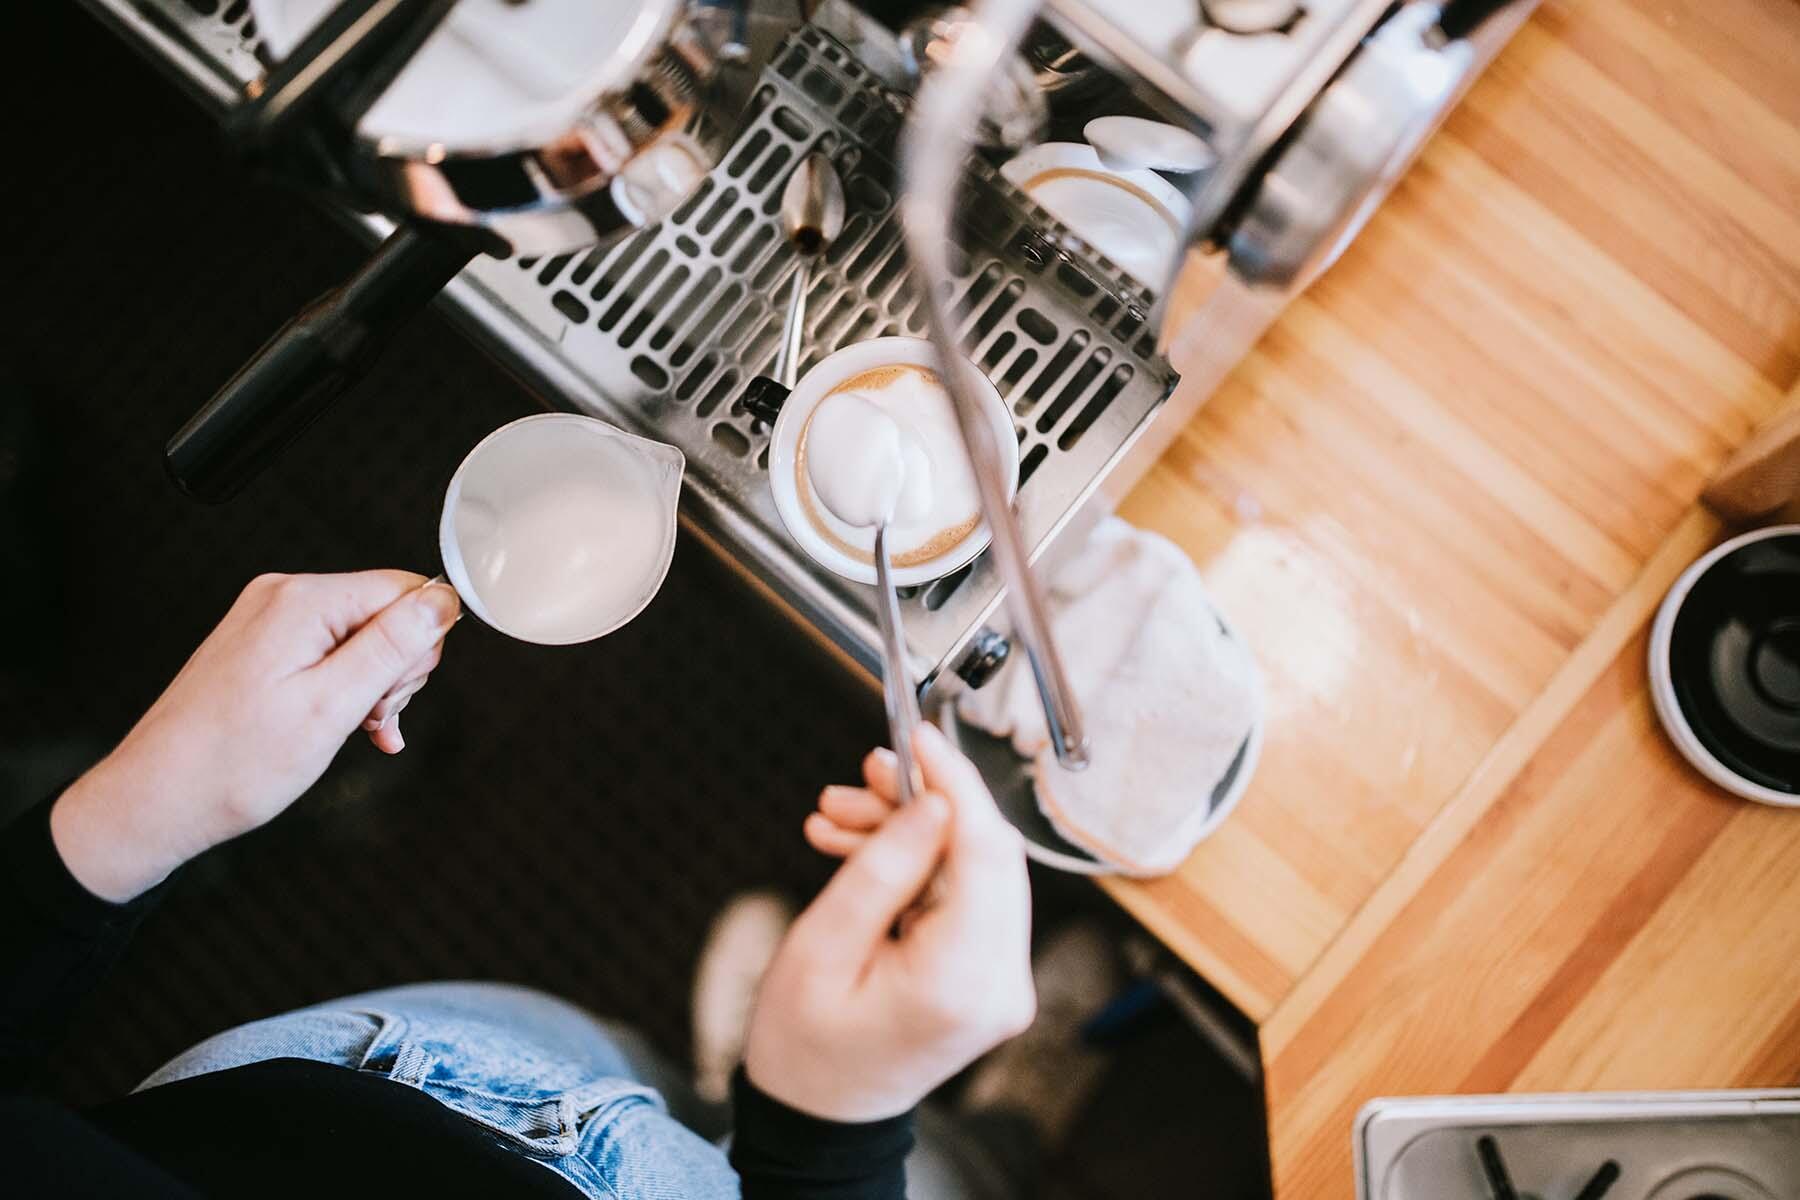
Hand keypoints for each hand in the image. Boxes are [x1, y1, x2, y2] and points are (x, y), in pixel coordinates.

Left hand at [51, 571, 459, 901]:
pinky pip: (332, 653)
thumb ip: (392, 647)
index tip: (394, 694)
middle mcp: (284, 598)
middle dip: (395, 669)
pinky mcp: (264, 646)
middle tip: (366, 716)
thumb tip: (442, 601)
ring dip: (373, 686)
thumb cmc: (233, 764)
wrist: (157, 799)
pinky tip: (348, 727)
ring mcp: (270, 620)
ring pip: (364, 637)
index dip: (419, 646)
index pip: (407, 590)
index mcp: (302, 602)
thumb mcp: (331, 707)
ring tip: (350, 728)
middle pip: (387, 613)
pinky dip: (348, 690)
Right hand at [743, 723, 1034, 1121]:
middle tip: (860, 777)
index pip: (985, 851)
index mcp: (961, 980)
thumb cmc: (805, 1047)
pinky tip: (860, 847)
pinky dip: (917, 867)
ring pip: (972, 868)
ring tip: (840, 817)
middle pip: (984, 854)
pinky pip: (963, 896)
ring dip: (910, 833)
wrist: (817, 1115)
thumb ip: (884, 867)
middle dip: (922, 803)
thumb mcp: (823, 945)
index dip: (955, 782)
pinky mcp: (988, 975)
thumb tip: (935, 801)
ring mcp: (1001, 982)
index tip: (917, 738)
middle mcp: (999, 982)